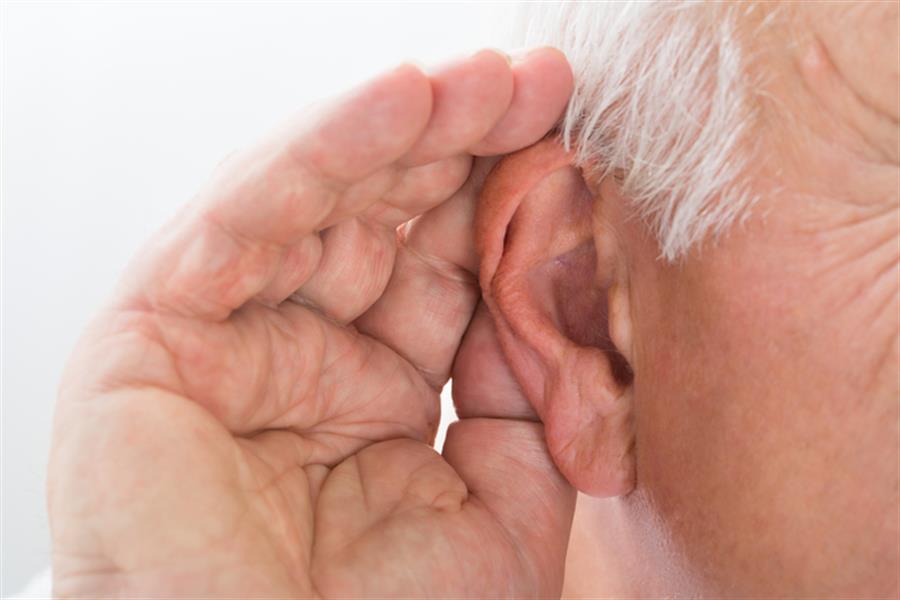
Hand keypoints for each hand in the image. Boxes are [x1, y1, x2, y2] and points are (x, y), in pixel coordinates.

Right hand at [49, 48, 574, 596]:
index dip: (505, 204)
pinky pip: (242, 221)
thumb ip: (528, 397)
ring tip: (485, 80)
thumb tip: (556, 282)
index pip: (445, 269)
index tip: (572, 143)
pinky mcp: (150, 333)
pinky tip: (397, 100)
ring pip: (316, 200)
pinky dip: (317, 153)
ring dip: (403, 128)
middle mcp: (301, 353)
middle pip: (385, 219)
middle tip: (537, 83)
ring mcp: (228, 337)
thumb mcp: (498, 508)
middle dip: (462, 145)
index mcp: (375, 391)